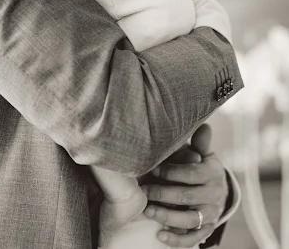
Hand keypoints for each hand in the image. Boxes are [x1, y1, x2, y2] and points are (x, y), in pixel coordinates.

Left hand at [141, 124, 227, 247]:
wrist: (219, 190)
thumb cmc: (202, 167)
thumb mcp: (204, 154)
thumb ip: (201, 143)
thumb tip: (204, 126)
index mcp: (212, 174)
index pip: (192, 174)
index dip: (172, 173)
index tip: (153, 170)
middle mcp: (214, 196)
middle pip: (187, 197)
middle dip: (164, 194)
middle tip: (145, 191)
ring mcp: (210, 215)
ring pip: (189, 220)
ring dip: (167, 217)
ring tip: (148, 212)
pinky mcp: (206, 229)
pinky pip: (192, 238)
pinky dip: (177, 240)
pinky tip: (160, 236)